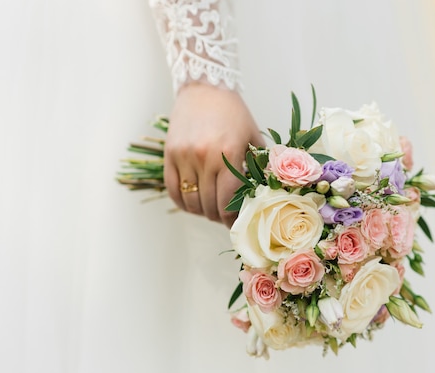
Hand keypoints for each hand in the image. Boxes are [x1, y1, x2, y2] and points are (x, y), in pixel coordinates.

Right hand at [165, 82, 263, 226]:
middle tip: (225, 217)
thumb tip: (264, 195)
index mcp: (229, 153)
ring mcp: (184, 156)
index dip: (232, 218)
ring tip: (210, 209)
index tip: (237, 223)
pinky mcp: (170, 154)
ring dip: (201, 211)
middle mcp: (205, 157)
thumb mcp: (253, 137)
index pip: (228, 200)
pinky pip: (173, 190)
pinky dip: (183, 202)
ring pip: (191, 201)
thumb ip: (259, 165)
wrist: (205, 86)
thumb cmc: (234, 113)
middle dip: (219, 217)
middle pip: (210, 205)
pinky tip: (193, 203)